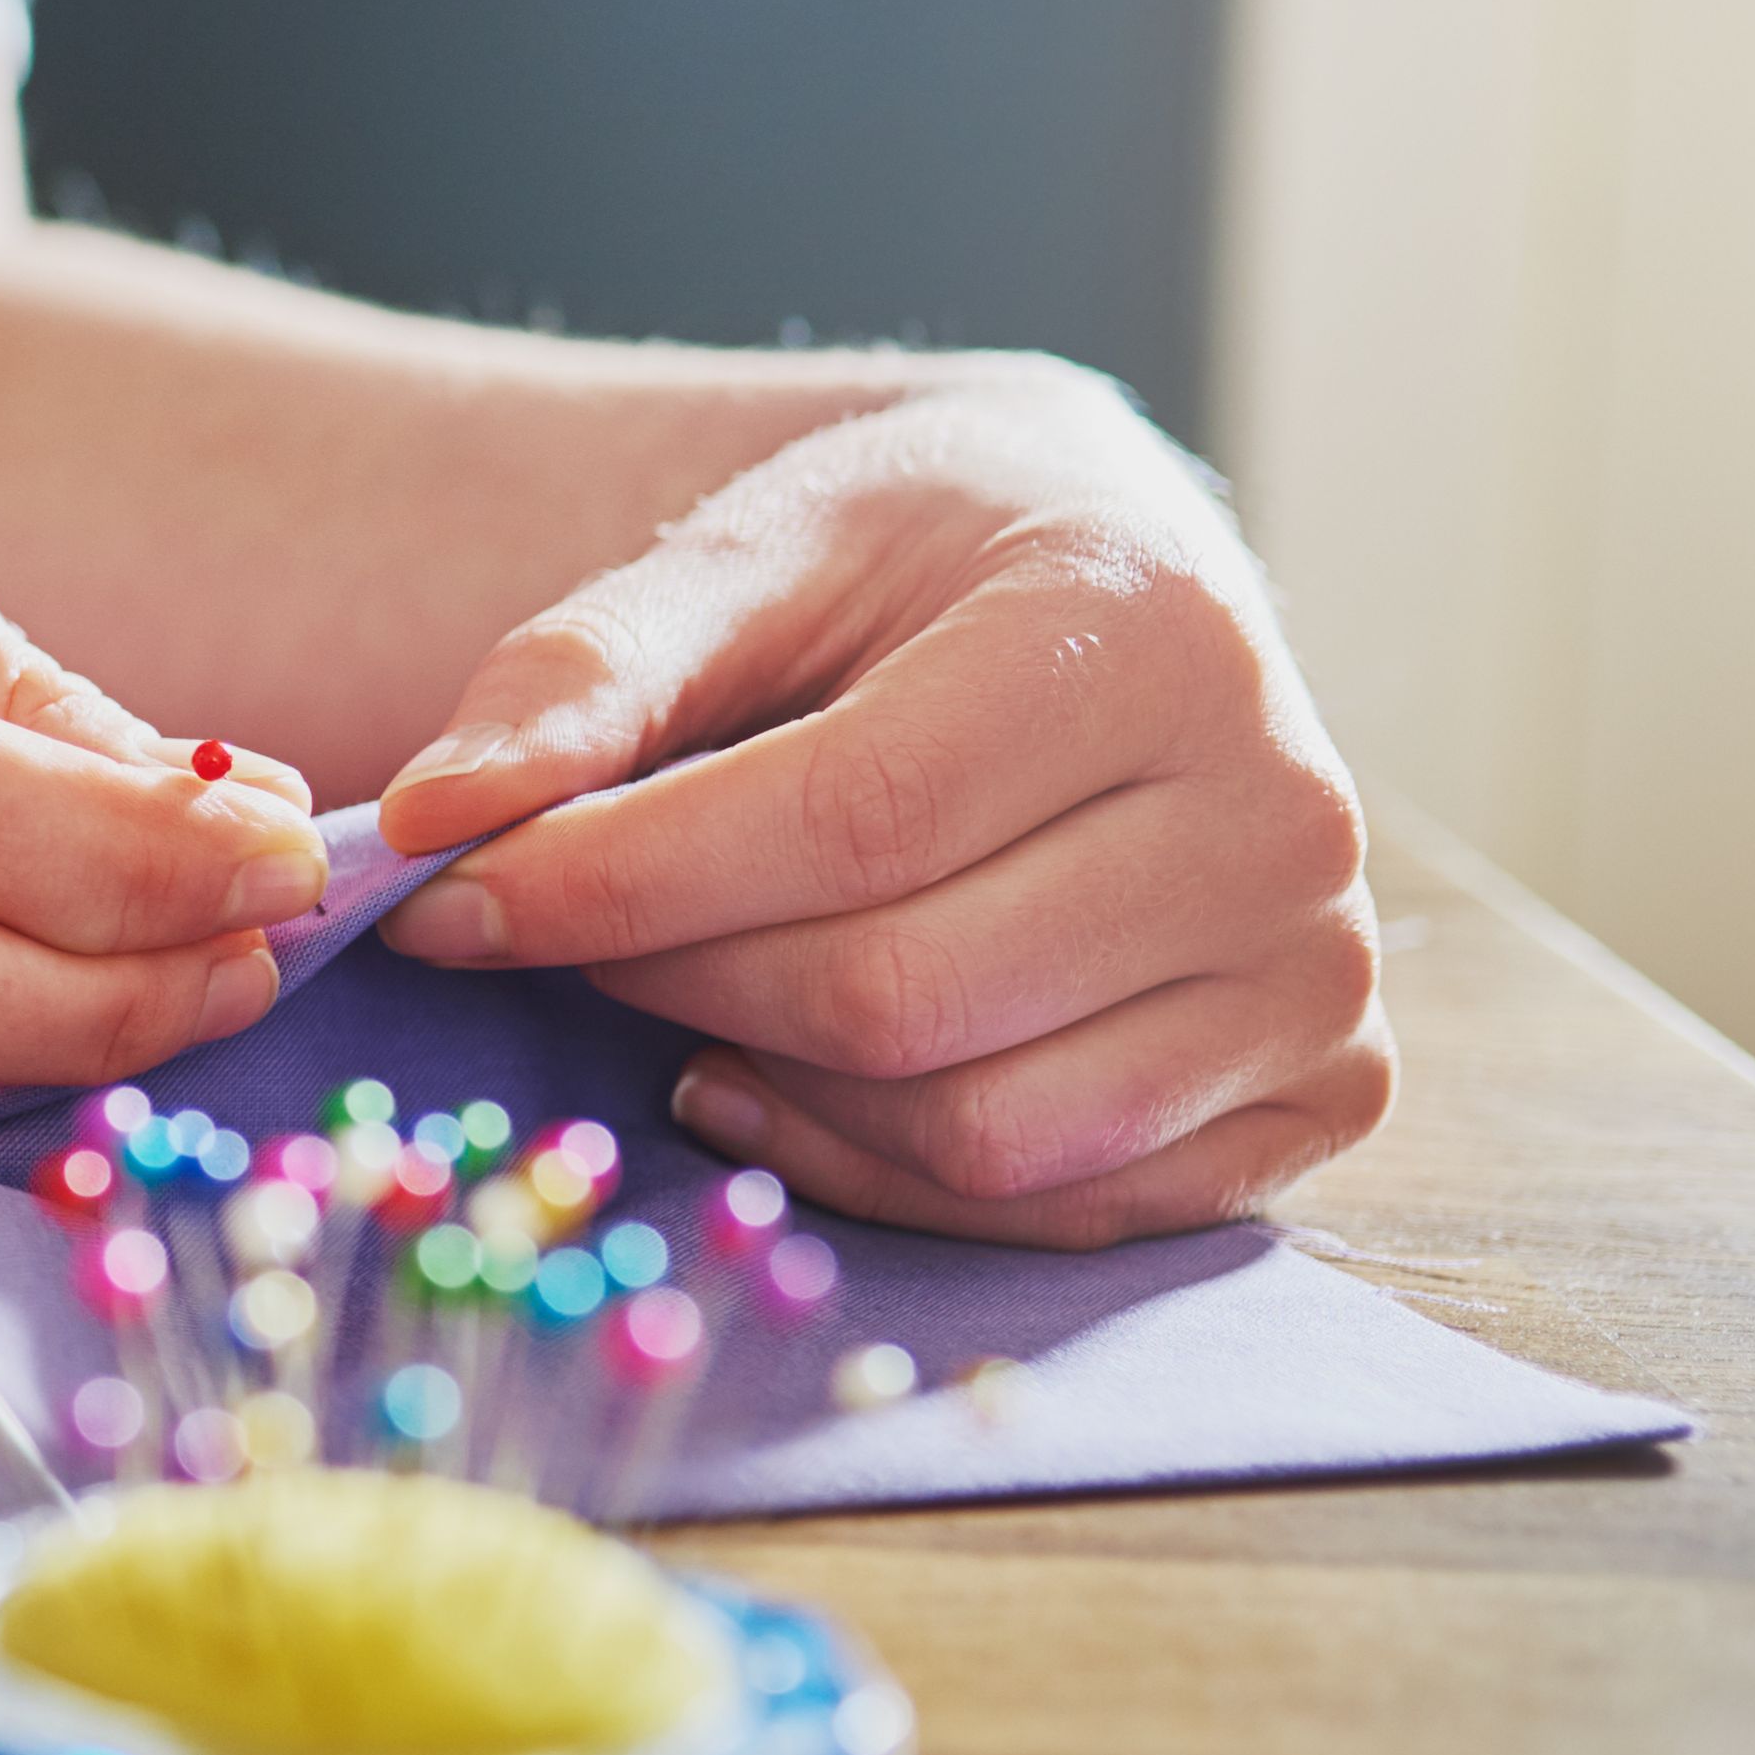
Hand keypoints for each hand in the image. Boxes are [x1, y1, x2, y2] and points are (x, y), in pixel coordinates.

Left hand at [368, 372, 1389, 1247]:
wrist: (1106, 575)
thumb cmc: (917, 557)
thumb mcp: (749, 548)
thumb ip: (585, 672)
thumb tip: (430, 820)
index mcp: (1154, 636)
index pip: (853, 824)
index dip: (617, 884)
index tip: (445, 895)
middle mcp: (1284, 814)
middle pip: (905, 997)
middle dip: (677, 979)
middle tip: (555, 930)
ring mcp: (1323, 969)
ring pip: (982, 1133)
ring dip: (775, 1086)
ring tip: (680, 994)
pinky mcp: (1325, 1087)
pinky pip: (1062, 1206)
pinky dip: (883, 1169)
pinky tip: (785, 1073)